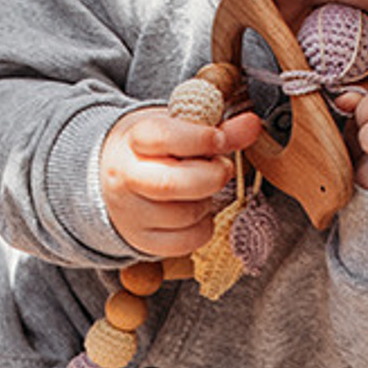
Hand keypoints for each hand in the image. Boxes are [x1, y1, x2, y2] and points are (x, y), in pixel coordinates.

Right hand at [98, 100, 263, 258]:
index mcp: (133, 141)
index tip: (220, 139)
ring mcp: (131, 214)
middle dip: (211, 177)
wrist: (115, 176)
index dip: (199, 139)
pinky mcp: (143, 241)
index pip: (162, 138)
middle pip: (171, 184)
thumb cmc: (156, 149)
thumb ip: (218, 129)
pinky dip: (202, 227)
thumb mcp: (180, 129)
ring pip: (184, 216)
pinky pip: (186, 241)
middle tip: (223, 169)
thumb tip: (252, 126)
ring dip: (207, 202)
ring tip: (203, 189)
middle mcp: (125, 178)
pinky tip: (197, 212)